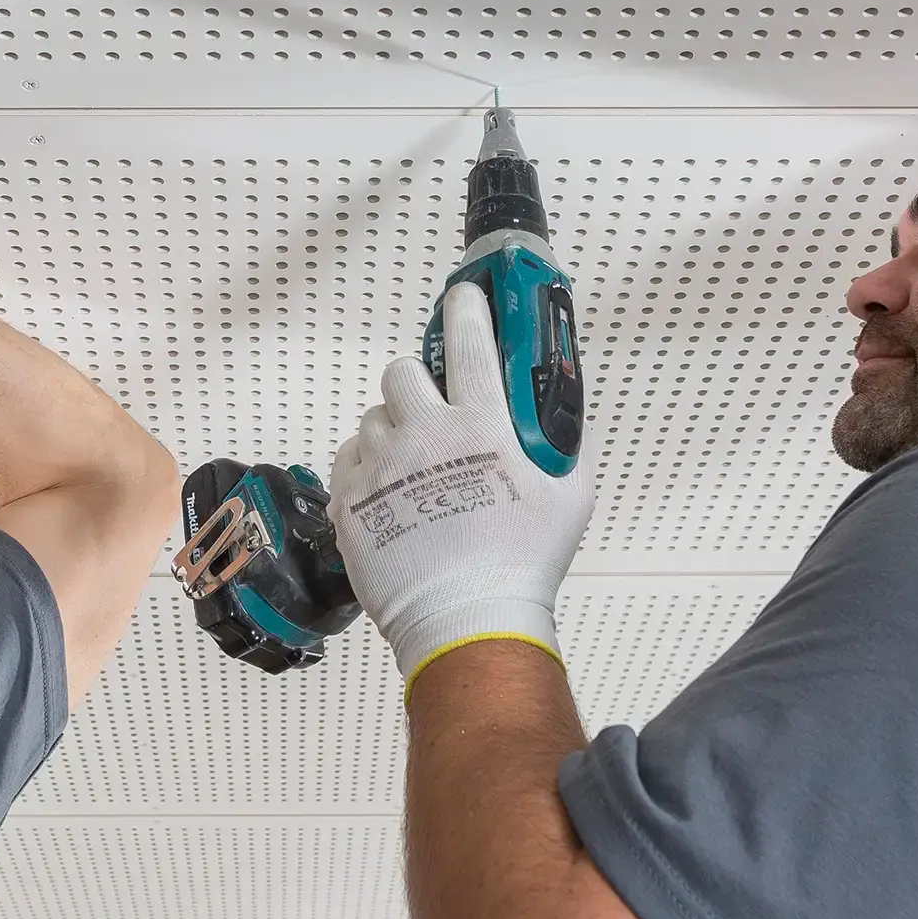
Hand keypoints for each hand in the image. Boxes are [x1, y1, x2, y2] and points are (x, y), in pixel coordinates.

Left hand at [329, 281, 595, 696]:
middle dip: (416, 383)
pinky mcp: (350, 502)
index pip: (469, 345)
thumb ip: (568, 451)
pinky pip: (347, 459)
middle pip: (401, 372)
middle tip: (432, 410)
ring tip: (411, 461)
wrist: (466, 621)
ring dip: (390, 428)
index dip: (466, 311)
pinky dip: (365, 465)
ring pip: (371, 418)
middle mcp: (424, 436)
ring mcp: (381, 468)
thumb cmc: (522, 564)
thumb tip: (570, 424)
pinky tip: (387, 488)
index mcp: (480, 428)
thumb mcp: (569, 500)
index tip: (463, 297)